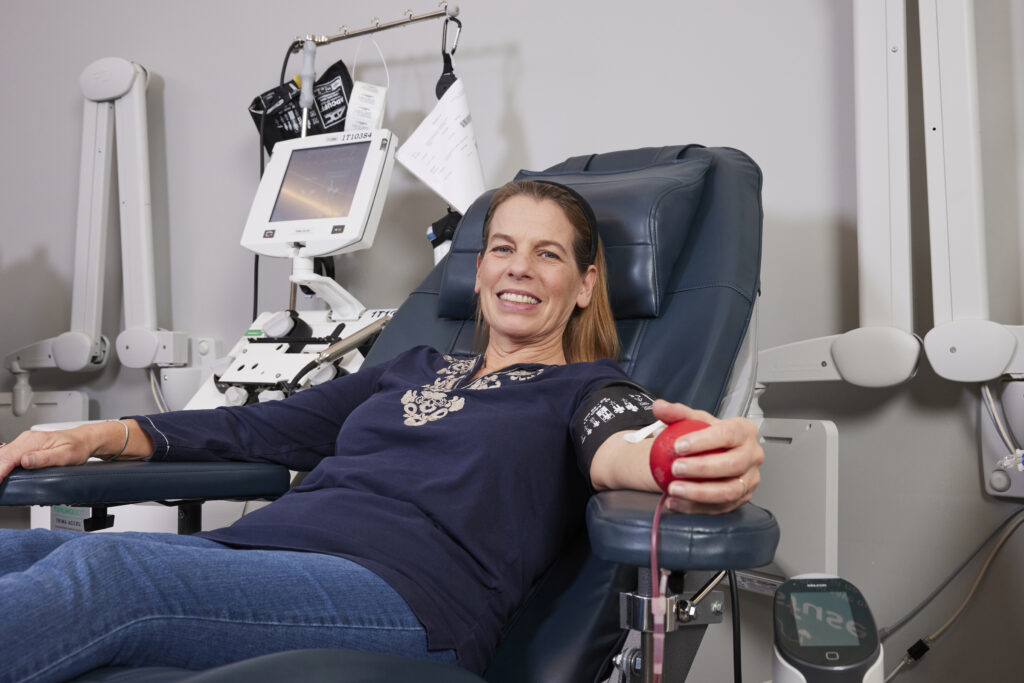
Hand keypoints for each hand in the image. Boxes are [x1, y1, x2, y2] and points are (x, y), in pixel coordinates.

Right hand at [0, 427, 97, 483]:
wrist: (83, 440)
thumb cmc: (77, 447)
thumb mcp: (65, 455)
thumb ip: (45, 458)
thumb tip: (25, 461)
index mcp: (34, 440)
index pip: (10, 457)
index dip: (0, 470)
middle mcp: (26, 439)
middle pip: (2, 455)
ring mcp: (24, 442)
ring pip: (3, 455)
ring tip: (0, 481)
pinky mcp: (24, 447)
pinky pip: (8, 455)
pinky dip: (2, 465)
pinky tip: (2, 473)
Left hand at [651, 399, 763, 514]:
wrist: (712, 452)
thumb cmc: (707, 435)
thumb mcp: (693, 420)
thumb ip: (676, 413)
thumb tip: (659, 407)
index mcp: (744, 431)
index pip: (727, 434)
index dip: (703, 441)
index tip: (678, 446)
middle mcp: (753, 455)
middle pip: (732, 465)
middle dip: (702, 469)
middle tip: (675, 468)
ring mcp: (750, 479)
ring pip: (728, 491)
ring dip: (699, 493)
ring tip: (674, 489)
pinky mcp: (741, 499)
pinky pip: (719, 508)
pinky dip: (695, 507)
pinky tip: (675, 503)